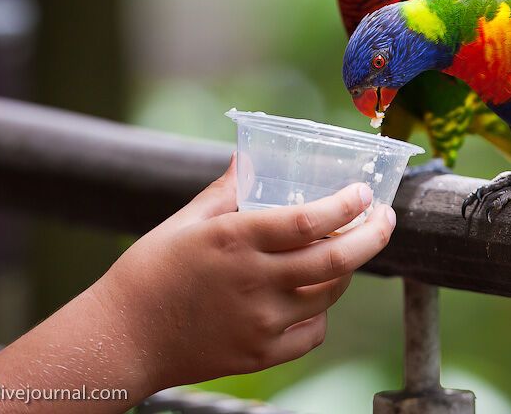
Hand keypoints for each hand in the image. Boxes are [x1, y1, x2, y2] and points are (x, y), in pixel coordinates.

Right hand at [95, 154, 395, 390]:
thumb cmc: (150, 272)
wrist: (122, 338)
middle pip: (336, 262)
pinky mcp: (260, 354)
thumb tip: (248, 156)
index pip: (307, 221)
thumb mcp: (186, 222)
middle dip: (373, 236)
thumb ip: (226, 190)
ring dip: (344, 270)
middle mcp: (254, 283)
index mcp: (234, 241)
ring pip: (328, 295)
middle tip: (387, 218)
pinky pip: (312, 331)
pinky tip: (309, 295)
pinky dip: (320, 311)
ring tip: (341, 252)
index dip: (345, 206)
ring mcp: (260, 323)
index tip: (364, 192)